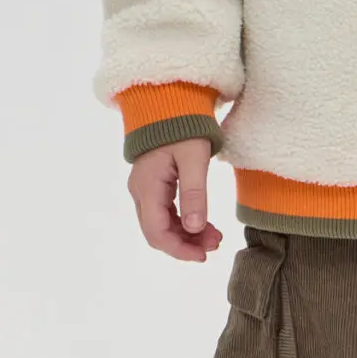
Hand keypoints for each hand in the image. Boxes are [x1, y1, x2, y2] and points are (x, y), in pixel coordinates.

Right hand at [128, 136, 223, 260]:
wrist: (170, 102)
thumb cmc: (184, 125)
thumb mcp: (194, 159)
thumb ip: (194, 194)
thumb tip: (195, 228)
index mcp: (147, 186)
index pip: (157, 231)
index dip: (179, 249)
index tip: (203, 256)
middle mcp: (140, 191)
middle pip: (157, 232)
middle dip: (185, 244)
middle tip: (215, 244)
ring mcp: (145, 189)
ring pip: (162, 225)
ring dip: (187, 234)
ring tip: (215, 236)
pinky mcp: (154, 185)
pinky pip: (165, 213)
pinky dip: (184, 222)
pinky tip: (204, 225)